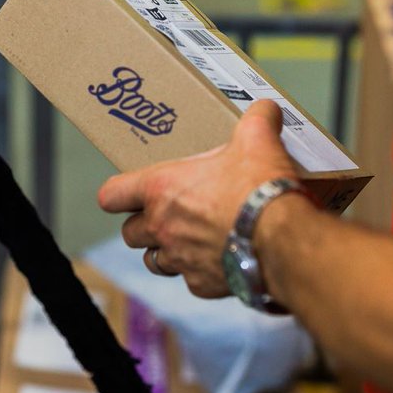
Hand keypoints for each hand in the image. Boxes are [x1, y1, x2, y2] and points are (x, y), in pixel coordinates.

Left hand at [97, 100, 299, 296]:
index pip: (112, 195)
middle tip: (168, 214)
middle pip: (130, 233)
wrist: (281, 239)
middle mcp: (162, 226)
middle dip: (144, 225)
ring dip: (165, 251)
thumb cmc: (259, 188)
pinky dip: (199, 272)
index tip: (129, 193)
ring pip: (154, 261)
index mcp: (163, 189)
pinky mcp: (201, 284)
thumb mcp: (257, 140)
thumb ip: (256, 120)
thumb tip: (265, 108)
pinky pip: (189, 280)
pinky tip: (219, 259)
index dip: (117, 194)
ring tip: (188, 238)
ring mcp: (179, 259)